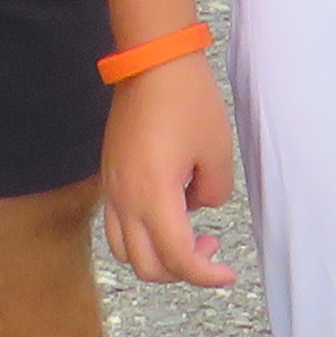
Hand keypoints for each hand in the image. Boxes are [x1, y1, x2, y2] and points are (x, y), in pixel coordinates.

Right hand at [102, 54, 237, 285]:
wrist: (151, 61)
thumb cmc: (187, 100)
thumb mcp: (218, 151)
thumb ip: (214, 193)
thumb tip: (199, 205)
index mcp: (154, 195)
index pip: (177, 258)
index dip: (206, 275)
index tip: (227, 272)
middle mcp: (125, 199)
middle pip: (146, 266)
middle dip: (182, 271)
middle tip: (210, 246)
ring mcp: (112, 188)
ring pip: (124, 251)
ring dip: (157, 256)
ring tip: (188, 232)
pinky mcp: (108, 176)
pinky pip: (117, 225)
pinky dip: (141, 234)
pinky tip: (168, 209)